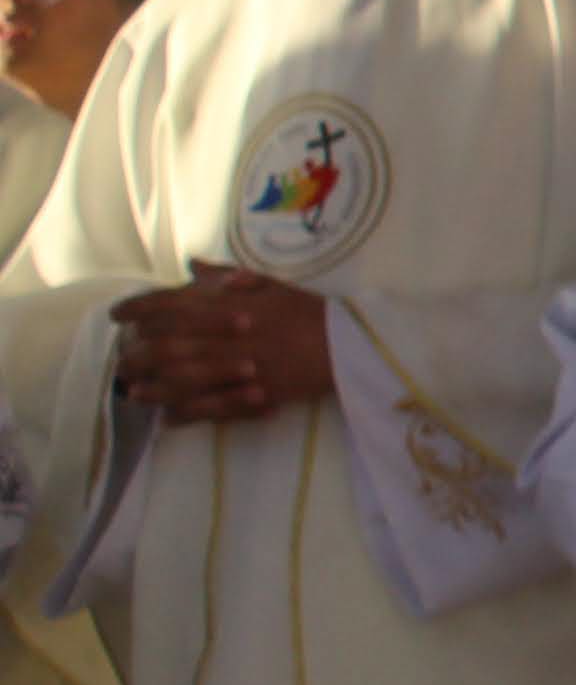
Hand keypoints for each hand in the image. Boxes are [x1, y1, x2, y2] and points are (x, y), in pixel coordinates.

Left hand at [109, 269, 336, 422]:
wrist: (349, 345)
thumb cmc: (309, 312)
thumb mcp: (271, 284)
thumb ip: (227, 277)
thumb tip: (192, 265)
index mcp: (231, 305)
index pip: (172, 303)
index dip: (138, 308)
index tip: (117, 316)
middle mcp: (229, 336)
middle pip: (168, 346)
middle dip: (137, 355)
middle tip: (120, 362)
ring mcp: (241, 368)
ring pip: (183, 380)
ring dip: (154, 388)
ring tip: (135, 393)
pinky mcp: (255, 395)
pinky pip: (213, 408)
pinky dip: (187, 414)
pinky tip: (169, 418)